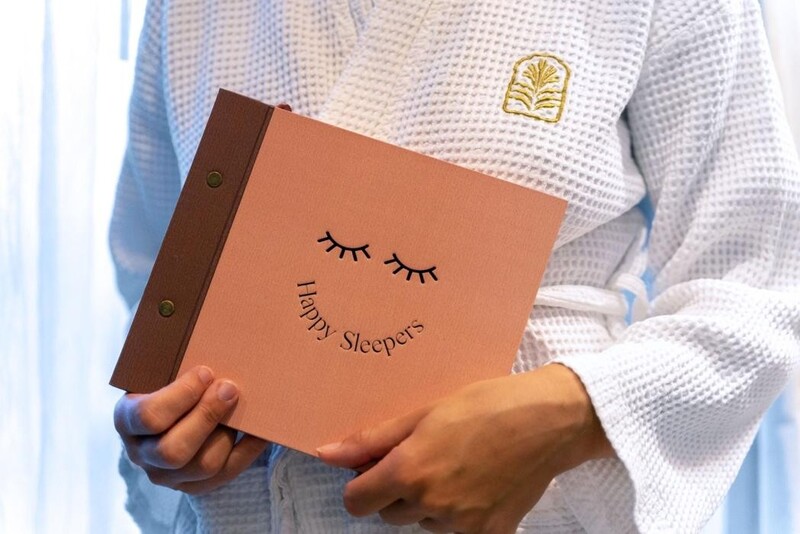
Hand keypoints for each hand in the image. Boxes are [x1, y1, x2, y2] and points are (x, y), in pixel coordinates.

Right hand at [113, 365, 268, 494]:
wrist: (170, 407)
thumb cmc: (166, 380)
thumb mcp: (158, 368)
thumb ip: (171, 356)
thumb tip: (193, 321)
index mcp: (127, 421)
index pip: (148, 416)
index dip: (181, 395)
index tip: (206, 371)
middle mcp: (142, 454)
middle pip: (172, 451)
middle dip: (207, 416)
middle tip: (230, 388)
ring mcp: (167, 475)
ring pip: (201, 466)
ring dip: (227, 433)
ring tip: (240, 405)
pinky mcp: (194, 486)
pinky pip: (225, 475)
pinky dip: (248, 451)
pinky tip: (260, 430)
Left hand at [317, 364, 612, 532]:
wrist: (549, 420)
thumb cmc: (486, 405)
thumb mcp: (423, 412)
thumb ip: (371, 440)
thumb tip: (325, 454)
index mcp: (409, 472)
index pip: (355, 502)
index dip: (360, 484)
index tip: (375, 467)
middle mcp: (432, 505)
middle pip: (388, 514)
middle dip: (396, 490)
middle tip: (424, 456)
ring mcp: (462, 525)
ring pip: (422, 523)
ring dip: (427, 502)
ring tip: (456, 464)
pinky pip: (455, 532)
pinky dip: (458, 513)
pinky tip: (476, 483)